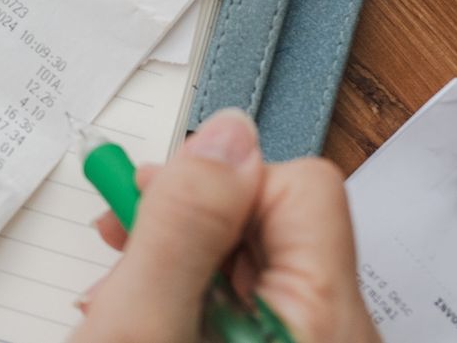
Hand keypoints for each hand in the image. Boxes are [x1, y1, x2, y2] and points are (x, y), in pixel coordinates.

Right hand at [73, 109, 380, 342]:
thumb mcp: (144, 322)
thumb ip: (185, 223)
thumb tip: (227, 132)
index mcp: (323, 317)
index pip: (301, 185)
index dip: (218, 182)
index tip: (159, 203)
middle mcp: (333, 330)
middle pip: (276, 219)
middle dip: (190, 219)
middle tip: (125, 235)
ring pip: (254, 259)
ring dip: (181, 257)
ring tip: (123, 285)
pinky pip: (246, 299)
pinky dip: (191, 293)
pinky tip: (145, 311)